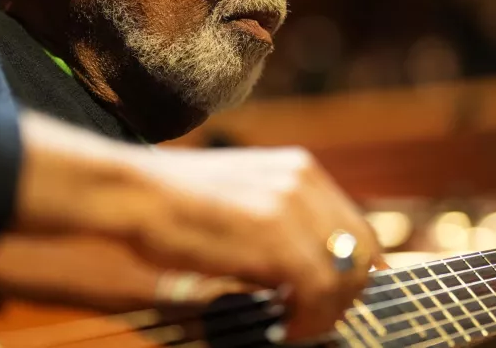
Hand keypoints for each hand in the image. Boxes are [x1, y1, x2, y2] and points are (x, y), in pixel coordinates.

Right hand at [10, 110, 378, 342]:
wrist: (132, 193)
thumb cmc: (172, 203)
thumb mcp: (238, 197)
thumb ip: (277, 219)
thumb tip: (303, 263)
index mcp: (298, 168)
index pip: (355, 227)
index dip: (353, 271)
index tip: (335, 300)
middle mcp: (303, 180)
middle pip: (363, 250)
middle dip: (347, 293)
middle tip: (316, 319)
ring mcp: (291, 206)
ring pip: (346, 274)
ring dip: (327, 311)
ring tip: (296, 327)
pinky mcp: (275, 236)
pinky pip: (319, 289)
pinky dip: (309, 318)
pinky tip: (285, 327)